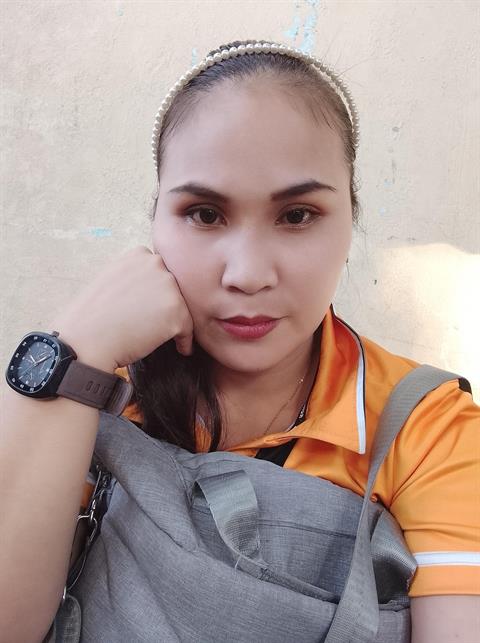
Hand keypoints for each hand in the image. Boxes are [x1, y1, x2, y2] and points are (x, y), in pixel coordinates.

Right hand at [48, 245, 194, 370]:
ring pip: (182, 307)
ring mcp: (168, 287)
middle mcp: (156, 265)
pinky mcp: (176, 312)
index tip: (151, 306)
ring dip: (176, 321)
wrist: (85, 341)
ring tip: (163, 335)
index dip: (156, 291)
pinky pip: (188, 329)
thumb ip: (133, 277)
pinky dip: (185, 340)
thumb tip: (150, 288)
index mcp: (138, 255)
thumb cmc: (91, 317)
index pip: (159, 272)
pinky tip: (180, 348)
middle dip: (167, 304)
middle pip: (173, 288)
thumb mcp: (110, 279)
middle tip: (156, 323)